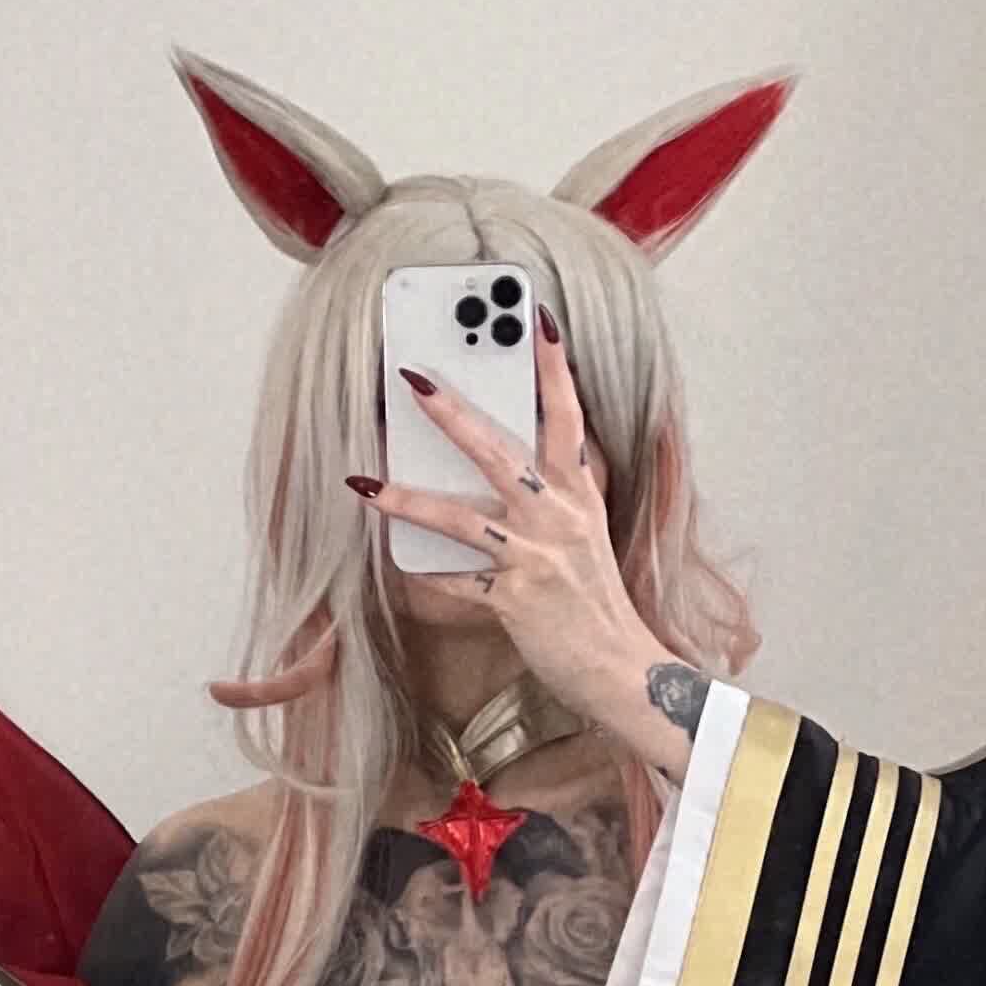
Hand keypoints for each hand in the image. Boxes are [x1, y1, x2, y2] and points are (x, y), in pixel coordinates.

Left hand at [360, 314, 699, 774]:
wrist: (620, 665)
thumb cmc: (596, 600)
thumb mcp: (588, 532)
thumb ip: (560, 495)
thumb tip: (519, 466)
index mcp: (582, 491)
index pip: (569, 416)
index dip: (554, 367)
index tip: (537, 319)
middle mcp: (560, 515)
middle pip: (500, 451)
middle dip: (452, 414)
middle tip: (413, 382)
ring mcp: (536, 556)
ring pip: (461, 516)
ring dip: (408, 498)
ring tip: (366, 482)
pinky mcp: (515, 599)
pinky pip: (455, 582)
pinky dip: (423, 573)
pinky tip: (391, 561)